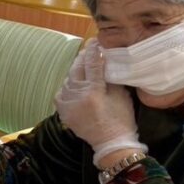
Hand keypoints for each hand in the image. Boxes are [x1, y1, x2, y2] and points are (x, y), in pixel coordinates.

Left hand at [54, 40, 145, 165]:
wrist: (110, 143)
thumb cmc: (121, 119)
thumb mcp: (121, 95)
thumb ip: (111, 77)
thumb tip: (105, 61)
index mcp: (93, 91)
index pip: (92, 64)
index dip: (93, 50)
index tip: (94, 40)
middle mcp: (77, 96)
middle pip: (77, 69)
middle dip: (82, 57)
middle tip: (88, 49)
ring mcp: (67, 104)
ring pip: (68, 80)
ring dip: (75, 71)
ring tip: (83, 64)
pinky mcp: (63, 112)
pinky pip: (62, 92)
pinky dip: (68, 86)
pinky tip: (74, 82)